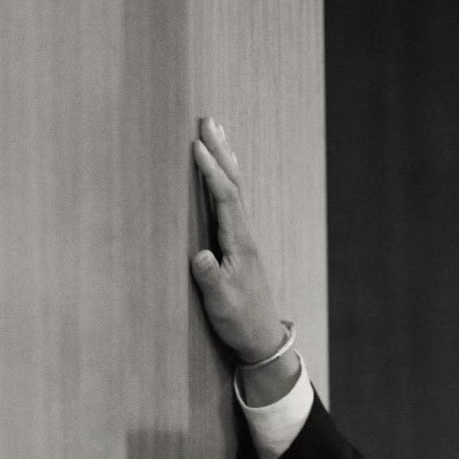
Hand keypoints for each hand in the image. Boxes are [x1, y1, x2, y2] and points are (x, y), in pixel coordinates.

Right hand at [189, 118, 293, 366]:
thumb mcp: (221, 303)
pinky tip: (222, 171)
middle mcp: (245, 234)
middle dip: (220, 151)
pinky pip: (232, 200)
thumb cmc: (239, 320)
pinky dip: (226, 178)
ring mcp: (244, 237)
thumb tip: (198, 256)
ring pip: (235, 188)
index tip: (196, 146)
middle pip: (234, 183)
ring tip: (215, 132)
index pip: (225, 198)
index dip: (211, 171)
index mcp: (240, 243)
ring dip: (224, 159)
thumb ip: (209, 279)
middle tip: (208, 120)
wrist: (262, 337)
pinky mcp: (240, 243)